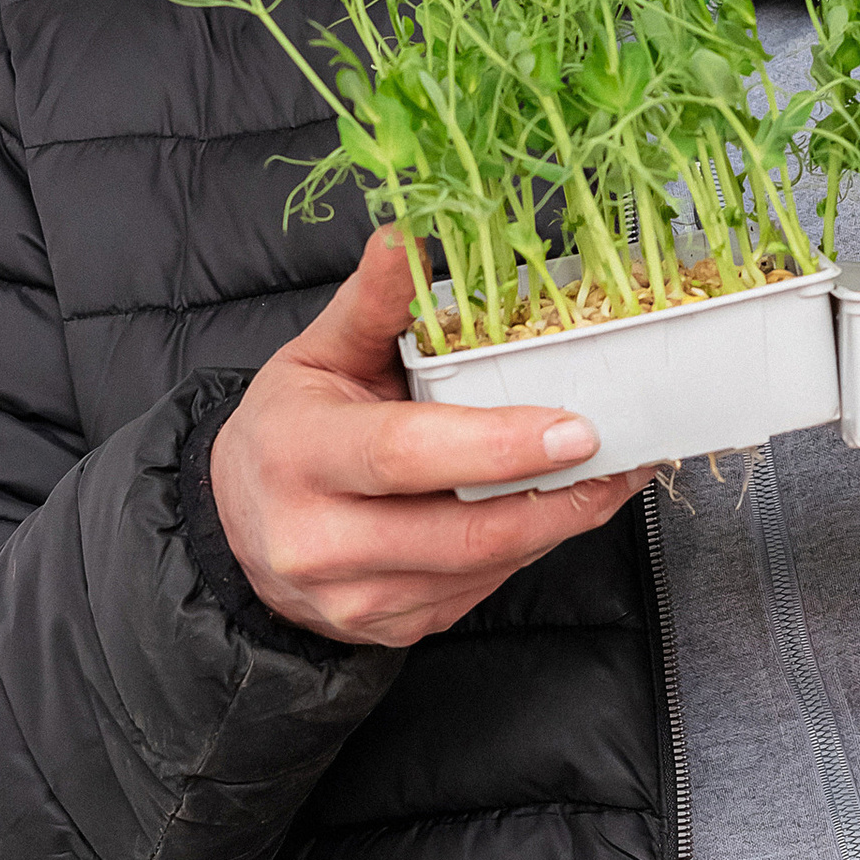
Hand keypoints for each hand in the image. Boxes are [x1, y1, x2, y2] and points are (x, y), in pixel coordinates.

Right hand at [210, 230, 651, 647]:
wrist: (241, 527)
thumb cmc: (291, 428)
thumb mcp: (318, 355)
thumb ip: (375, 302)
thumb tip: (414, 232)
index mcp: (298, 455)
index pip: (405, 455)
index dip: (497, 445)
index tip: (575, 429)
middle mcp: (318, 539)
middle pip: (460, 532)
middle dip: (555, 497)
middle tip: (618, 453)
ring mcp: (355, 598)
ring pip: (482, 568)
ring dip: (557, 523)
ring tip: (607, 474)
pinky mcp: (391, 627)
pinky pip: (479, 589)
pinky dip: (527, 547)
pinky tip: (552, 507)